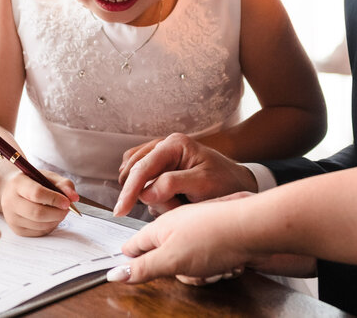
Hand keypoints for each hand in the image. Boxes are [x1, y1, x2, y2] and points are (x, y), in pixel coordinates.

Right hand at [0, 169, 78, 236]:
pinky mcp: (17, 230)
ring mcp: (12, 218)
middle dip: (58, 213)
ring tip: (60, 212)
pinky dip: (50, 226)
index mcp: (18, 184)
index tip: (67, 202)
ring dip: (56, 220)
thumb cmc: (33, 182)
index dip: (55, 199)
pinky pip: (39, 232)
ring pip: (39, 225)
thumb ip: (63, 184)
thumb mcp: (48, 177)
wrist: (11, 191)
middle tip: (67, 209)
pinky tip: (52, 218)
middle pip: (37, 213)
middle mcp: (11, 202)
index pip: (36, 194)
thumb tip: (74, 198)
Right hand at [110, 194, 317, 284]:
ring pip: (191, 264)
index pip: (135, 245)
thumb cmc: (213, 238)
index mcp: (160, 228)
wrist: (254, 227)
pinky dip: (221, 266)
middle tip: (195, 272)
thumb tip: (114, 273)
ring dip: (206, 274)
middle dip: (182, 274)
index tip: (133, 273)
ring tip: (218, 267)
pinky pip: (210, 260)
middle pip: (166, 260)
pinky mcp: (217, 235)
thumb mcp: (171, 259)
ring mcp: (198, 229)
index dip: (133, 261)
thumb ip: (143, 267)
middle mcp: (178, 225)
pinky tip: (231, 264)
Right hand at [114, 133, 256, 216]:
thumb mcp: (204, 184)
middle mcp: (163, 144)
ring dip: (151, 196)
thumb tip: (146, 192)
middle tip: (175, 207)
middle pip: (135, 172)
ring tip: (177, 202)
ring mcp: (159, 155)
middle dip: (149, 196)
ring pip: (136, 178)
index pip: (142, 167)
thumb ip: (173, 184)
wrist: (236, 184)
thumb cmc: (224, 183)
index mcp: (174, 144)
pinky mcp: (158, 166)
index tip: (120, 212)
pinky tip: (169, 200)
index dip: (129, 191)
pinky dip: (151, 195)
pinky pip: (142, 181)